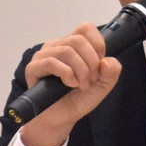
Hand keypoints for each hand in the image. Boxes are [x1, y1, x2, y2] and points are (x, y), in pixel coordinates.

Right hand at [18, 21, 121, 145]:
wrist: (63, 117)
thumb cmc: (80, 98)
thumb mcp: (104, 84)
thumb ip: (111, 71)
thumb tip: (107, 61)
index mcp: (73, 45)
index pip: (85, 28)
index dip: (98, 44)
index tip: (100, 63)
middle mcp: (57, 46)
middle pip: (78, 40)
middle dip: (91, 62)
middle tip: (91, 79)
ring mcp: (43, 56)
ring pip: (66, 51)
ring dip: (81, 70)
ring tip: (82, 85)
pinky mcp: (33, 68)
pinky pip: (51, 62)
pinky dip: (67, 74)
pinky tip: (70, 85)